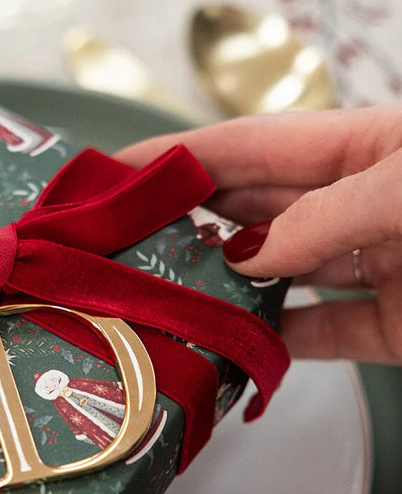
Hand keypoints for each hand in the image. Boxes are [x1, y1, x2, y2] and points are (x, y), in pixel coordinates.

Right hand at [117, 105, 401, 362]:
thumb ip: (323, 217)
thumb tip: (248, 255)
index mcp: (367, 148)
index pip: (254, 145)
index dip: (183, 155)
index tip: (119, 170)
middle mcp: (365, 203)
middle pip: (259, 208)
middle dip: (193, 221)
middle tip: (126, 243)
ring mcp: (382, 264)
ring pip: (285, 274)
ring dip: (228, 288)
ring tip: (165, 298)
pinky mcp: (398, 325)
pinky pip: (325, 333)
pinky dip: (279, 342)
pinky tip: (235, 347)